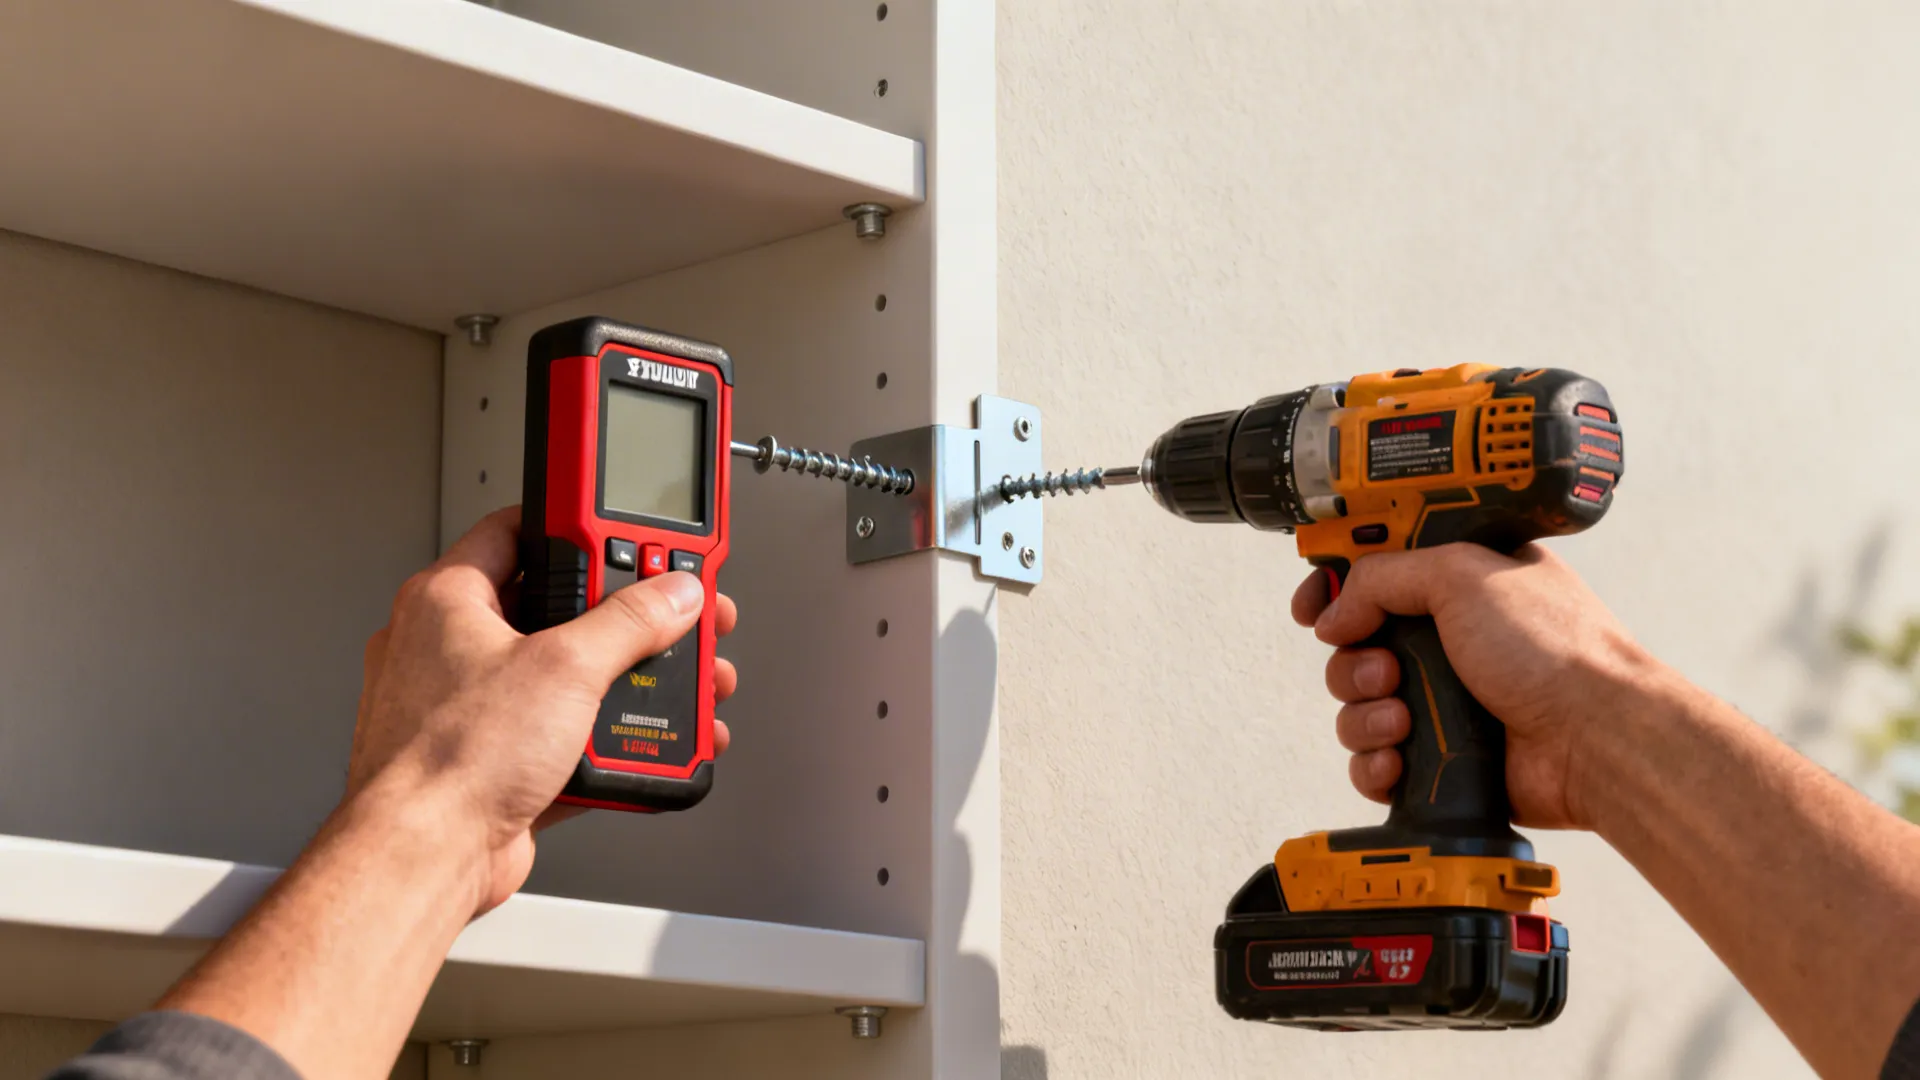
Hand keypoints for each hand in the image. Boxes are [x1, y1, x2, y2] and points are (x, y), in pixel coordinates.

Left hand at [346, 506, 738, 914]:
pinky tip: (640, 741)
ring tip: (671, 679)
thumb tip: (669, 595)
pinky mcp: (493, 761)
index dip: (577, 527)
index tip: (627, 535)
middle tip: (667, 612)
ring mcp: (469, 707)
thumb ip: (629, 622)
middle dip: (622, 616)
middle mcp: (449, 647)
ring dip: (623, 681)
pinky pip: (561, 733)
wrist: (424, 857)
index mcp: (447, 600)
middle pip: (554, 607)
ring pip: (563, 677)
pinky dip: (604, 737)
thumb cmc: (449, 761)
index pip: (517, 531)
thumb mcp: (565, 668)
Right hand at [1291, 543, 1655, 829]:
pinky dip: (1375, 763)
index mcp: (1461, 586)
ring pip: (1358, 707)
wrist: (1596, 737)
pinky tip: (1399, 759)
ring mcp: (1444, 702)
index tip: (1315, 607)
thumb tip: (1337, 611)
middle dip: (1352, 661)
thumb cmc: (1556, 651)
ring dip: (1364, 714)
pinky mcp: (1440, 758)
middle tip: (1384, 669)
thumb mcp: (1463, 574)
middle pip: (1355, 646)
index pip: (1376, 576)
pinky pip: (1375, 762)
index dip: (1337, 589)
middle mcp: (1450, 642)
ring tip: (1402, 717)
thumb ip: (1384, 577)